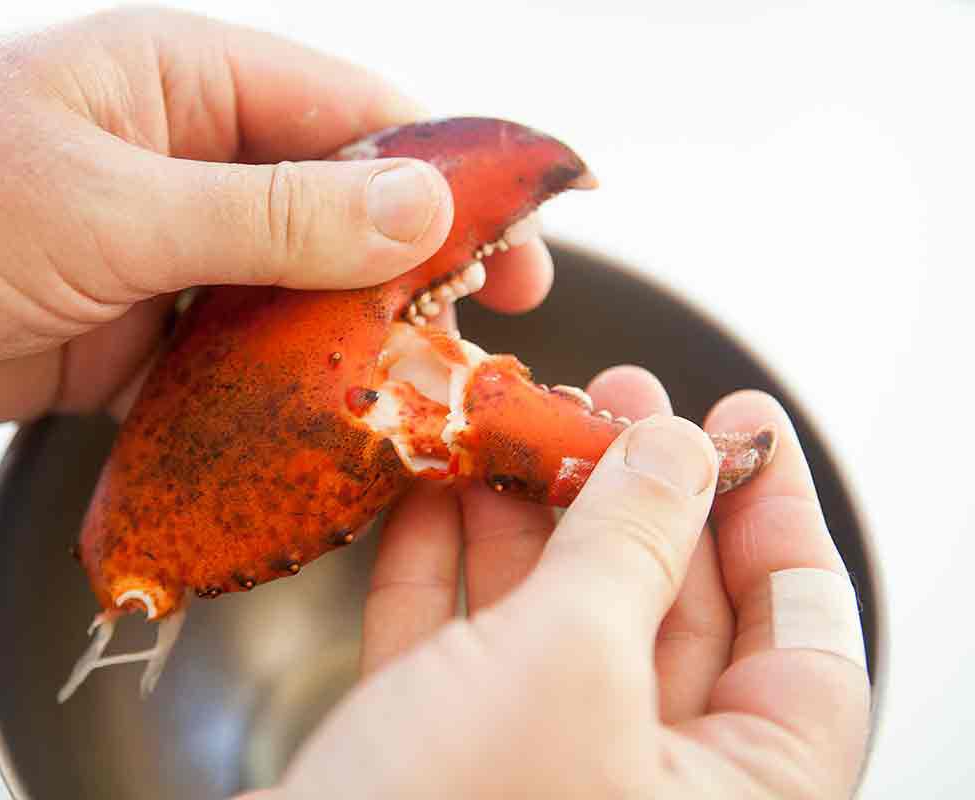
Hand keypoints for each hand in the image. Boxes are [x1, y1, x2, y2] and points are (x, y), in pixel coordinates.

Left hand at [0, 8, 553, 438]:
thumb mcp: (108, 202)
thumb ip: (269, 216)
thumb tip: (420, 213)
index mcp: (190, 88)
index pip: (361, 123)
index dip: (454, 181)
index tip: (521, 243)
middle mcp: (187, 166)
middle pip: (336, 219)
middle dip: (410, 279)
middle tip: (477, 341)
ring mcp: (157, 257)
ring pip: (285, 304)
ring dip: (339, 352)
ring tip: (409, 404)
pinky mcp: (123, 338)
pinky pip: (222, 371)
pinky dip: (265, 405)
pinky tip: (309, 441)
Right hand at [266, 375, 870, 797]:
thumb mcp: (565, 663)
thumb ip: (630, 546)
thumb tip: (678, 449)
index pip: (802, 647)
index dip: (779, 522)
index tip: (746, 421)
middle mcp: (643, 797)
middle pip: (671, 617)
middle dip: (636, 496)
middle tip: (615, 398)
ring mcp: (539, 781)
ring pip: (556, 626)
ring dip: (529, 521)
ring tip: (514, 424)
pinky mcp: (444, 770)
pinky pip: (463, 654)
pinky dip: (446, 571)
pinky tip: (433, 495)